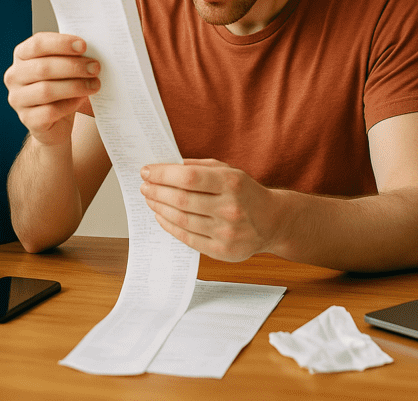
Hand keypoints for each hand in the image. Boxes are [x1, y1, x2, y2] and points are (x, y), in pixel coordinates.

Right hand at [3, 32, 100, 146]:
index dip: (61, 43)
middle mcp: (15, 76)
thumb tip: (91, 52)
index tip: (83, 45)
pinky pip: (50, 111)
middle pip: (43, 67)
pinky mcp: (28, 119)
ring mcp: (18, 99)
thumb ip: (71, 57)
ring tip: (95, 84)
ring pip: (46, 90)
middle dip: (73, 66)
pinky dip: (69, 104)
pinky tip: (81, 100)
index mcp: (22, 56)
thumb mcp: (64, 67)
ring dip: (75, 86)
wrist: (56, 120)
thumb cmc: (61, 87)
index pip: (37, 44)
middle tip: (95, 67)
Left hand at [140, 159, 279, 261]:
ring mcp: (226, 232)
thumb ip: (199, 167)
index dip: (163, 174)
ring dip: (159, 208)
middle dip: (157, 191)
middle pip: (181, 199)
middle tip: (145, 186)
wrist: (273, 221)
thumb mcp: (229, 171)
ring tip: (150, 199)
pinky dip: (169, 225)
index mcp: (231, 183)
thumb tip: (167, 167)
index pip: (188, 177)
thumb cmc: (246, 193)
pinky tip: (161, 216)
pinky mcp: (221, 251)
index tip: (147, 172)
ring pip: (181, 219)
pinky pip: (187, 238)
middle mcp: (230, 208)